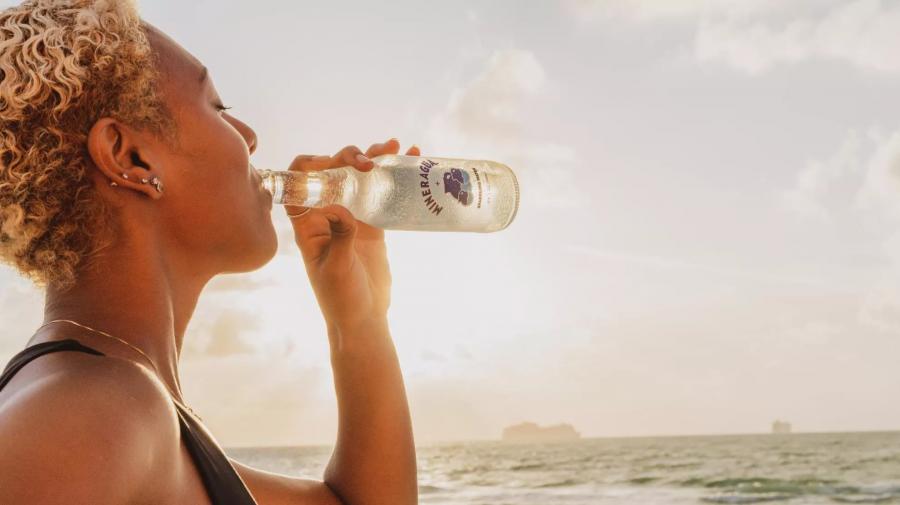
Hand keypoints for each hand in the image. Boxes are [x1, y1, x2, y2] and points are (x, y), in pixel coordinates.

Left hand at [286, 139, 420, 343]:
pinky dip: (393, 175)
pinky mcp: (372, 223)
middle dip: (349, 157)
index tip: (335, 164)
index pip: (298, 181)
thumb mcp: (337, 268)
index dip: (311, 165)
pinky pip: (380, 192)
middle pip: (332, 171)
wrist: (363, 319)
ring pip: (357, 177)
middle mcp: (326, 214)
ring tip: (395, 147)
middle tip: (371, 161)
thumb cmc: (341, 299)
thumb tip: (342, 208)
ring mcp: (350, 216)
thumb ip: (339, 237)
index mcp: (307, 223)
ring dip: (374, 158)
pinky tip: (410, 160)